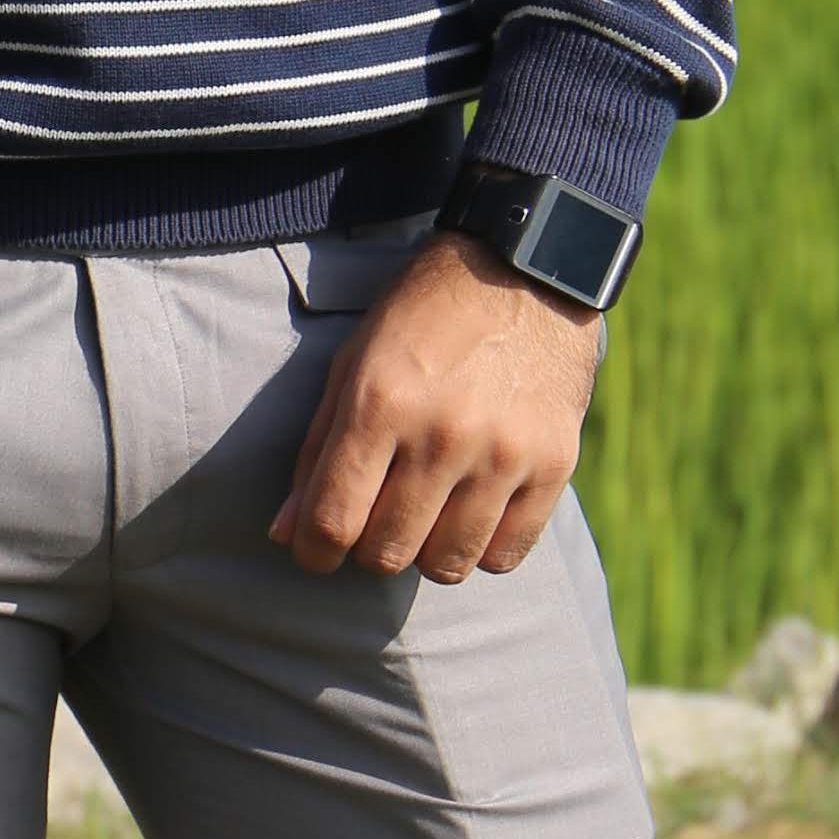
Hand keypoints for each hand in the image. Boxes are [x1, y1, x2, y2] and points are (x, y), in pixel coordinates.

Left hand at [270, 230, 602, 583]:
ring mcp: (504, 453)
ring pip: (446, 565)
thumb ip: (317, 451)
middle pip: (387, 553)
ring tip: (426, 512)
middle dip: (368, 548)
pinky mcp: (554, 464)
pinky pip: (505, 556)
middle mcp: (444, 435)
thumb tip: (284, 534)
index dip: (312, 551)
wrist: (525, 272)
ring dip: (425, 551)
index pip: (332, 522)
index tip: (315, 549)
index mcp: (381, 403)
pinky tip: (472, 510)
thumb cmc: (423, 317)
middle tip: (375, 518)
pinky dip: (480, 548)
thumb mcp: (354, 363)